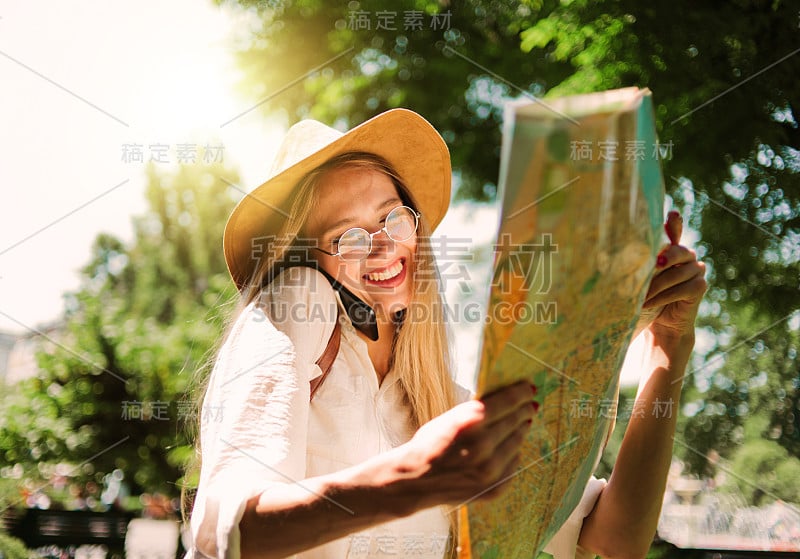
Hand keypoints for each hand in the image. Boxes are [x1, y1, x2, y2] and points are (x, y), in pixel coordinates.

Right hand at [398, 381, 536, 506]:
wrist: (415, 480)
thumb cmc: (430, 443)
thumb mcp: (450, 417)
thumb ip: (477, 411)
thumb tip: (507, 400)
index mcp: (472, 421)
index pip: (508, 401)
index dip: (522, 393)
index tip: (530, 388)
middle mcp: (485, 445)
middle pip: (516, 421)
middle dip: (525, 410)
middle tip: (531, 404)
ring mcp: (491, 470)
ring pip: (517, 443)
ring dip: (521, 430)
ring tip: (523, 423)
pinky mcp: (494, 488)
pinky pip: (513, 465)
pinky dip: (513, 454)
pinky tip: (512, 447)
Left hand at [642, 212, 706, 339]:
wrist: (659, 321)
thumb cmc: (646, 296)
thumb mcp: (639, 277)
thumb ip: (639, 262)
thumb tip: (621, 250)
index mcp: (671, 248)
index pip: (674, 231)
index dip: (674, 224)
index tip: (673, 214)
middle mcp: (687, 255)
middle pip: (678, 251)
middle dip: (662, 260)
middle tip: (650, 266)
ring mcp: (697, 270)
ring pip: (678, 273)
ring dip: (656, 286)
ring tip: (638, 297)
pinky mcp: (700, 287)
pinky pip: (682, 289)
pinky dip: (662, 297)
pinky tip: (648, 303)